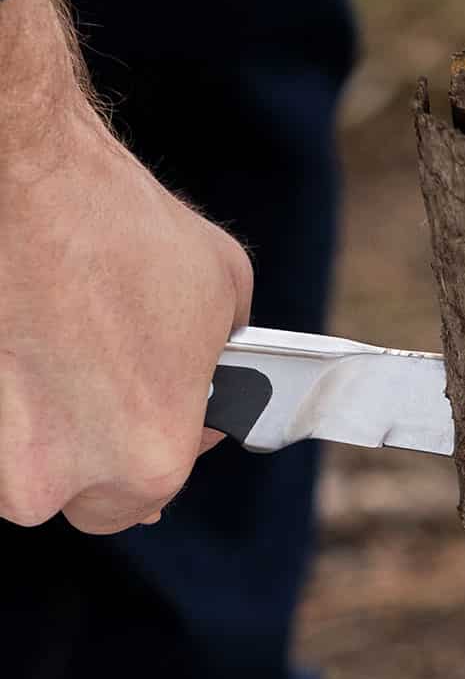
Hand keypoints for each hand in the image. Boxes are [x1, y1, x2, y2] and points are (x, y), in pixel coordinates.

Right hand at [0, 0, 252, 534]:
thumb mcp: (224, 290)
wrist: (24, 183)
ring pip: (24, 465)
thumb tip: (223, 366)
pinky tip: (18, 346)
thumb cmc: (120, 229)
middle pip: (85, 495)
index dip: (158, 440)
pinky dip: (4, 401)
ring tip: (49, 349)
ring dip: (36, 427)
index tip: (147, 402)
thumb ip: (227, 354)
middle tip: (93, 381)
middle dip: (93, 449)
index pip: (158, 487)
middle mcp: (60, 484)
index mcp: (150, 462)